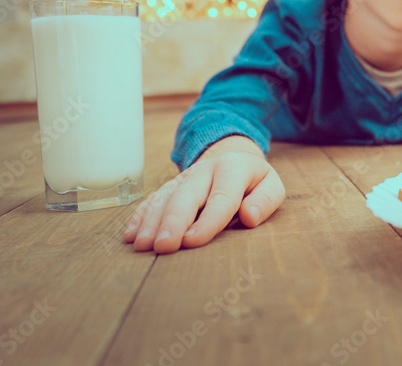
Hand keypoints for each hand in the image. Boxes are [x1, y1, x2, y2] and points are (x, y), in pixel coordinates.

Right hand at [123, 136, 284, 253]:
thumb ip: (266, 200)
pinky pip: (152, 200)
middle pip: (186, 196)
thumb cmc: (254, 181)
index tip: (193, 241)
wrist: (231, 155)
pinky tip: (131, 235)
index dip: (207, 220)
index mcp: (233, 169)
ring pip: (165, 198)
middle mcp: (204, 171)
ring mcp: (183, 178)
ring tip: (143, 246)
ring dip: (152, 222)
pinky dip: (140, 217)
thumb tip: (250, 217)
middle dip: (173, 221)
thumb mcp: (271, 185)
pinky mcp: (170, 187)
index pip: (221, 197)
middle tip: (164, 246)